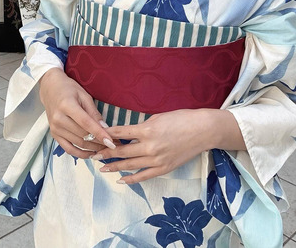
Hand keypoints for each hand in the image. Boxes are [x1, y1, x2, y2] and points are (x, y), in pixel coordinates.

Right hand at [39, 68, 115, 159]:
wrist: (50, 89)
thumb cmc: (69, 89)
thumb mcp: (84, 95)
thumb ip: (93, 112)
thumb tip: (105, 128)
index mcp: (67, 106)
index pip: (86, 123)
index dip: (99, 134)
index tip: (111, 142)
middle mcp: (59, 119)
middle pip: (82, 135)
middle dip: (100, 142)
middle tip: (114, 145)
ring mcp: (55, 128)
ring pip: (77, 143)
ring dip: (93, 148)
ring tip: (106, 149)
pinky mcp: (54, 135)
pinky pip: (68, 148)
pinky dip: (80, 153)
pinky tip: (91, 154)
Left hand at [91, 109, 218, 183]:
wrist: (202, 130)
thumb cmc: (181, 118)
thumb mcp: (158, 117)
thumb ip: (143, 125)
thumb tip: (129, 132)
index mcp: (147, 130)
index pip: (121, 133)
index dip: (107, 135)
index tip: (96, 136)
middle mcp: (149, 146)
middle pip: (122, 152)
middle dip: (106, 153)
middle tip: (93, 155)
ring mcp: (157, 159)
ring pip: (130, 165)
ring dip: (114, 167)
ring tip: (102, 167)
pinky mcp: (164, 168)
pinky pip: (143, 176)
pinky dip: (131, 179)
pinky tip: (121, 179)